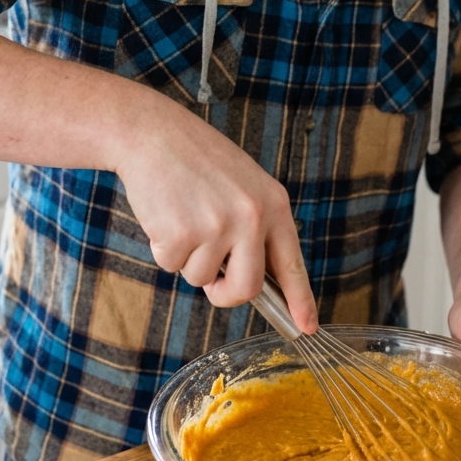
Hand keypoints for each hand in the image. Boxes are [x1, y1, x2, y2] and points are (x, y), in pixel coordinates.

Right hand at [112, 91, 317, 332]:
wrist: (153, 133)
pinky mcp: (182, 234)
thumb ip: (255, 228)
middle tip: (212, 281)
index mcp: (273, 204)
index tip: (307, 327)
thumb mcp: (243, 185)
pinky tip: (165, 214)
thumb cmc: (196, 160)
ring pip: (202, 279)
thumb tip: (256, 280)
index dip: (300, 300)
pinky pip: (171, 265)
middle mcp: (251, 217)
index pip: (291, 263)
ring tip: (183, 216)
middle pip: (246, 289)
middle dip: (225, 294)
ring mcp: (217, 227)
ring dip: (187, 258)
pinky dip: (163, 248)